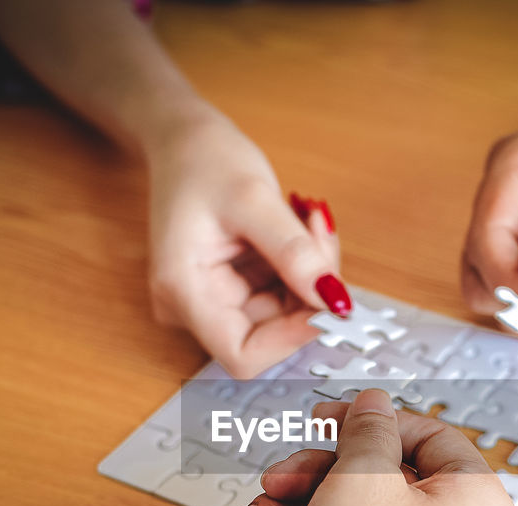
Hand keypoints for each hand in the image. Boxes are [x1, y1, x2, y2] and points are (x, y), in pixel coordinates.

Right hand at [145, 110, 348, 378]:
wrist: (183, 138)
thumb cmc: (203, 160)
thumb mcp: (253, 198)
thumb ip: (294, 252)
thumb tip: (334, 300)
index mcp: (184, 292)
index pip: (242, 355)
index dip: (291, 338)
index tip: (329, 299)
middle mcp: (194, 306)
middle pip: (270, 333)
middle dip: (309, 292)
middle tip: (321, 234)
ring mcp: (214, 300)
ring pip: (283, 314)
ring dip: (311, 275)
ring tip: (310, 222)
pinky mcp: (233, 289)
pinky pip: (282, 295)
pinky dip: (303, 267)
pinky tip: (301, 229)